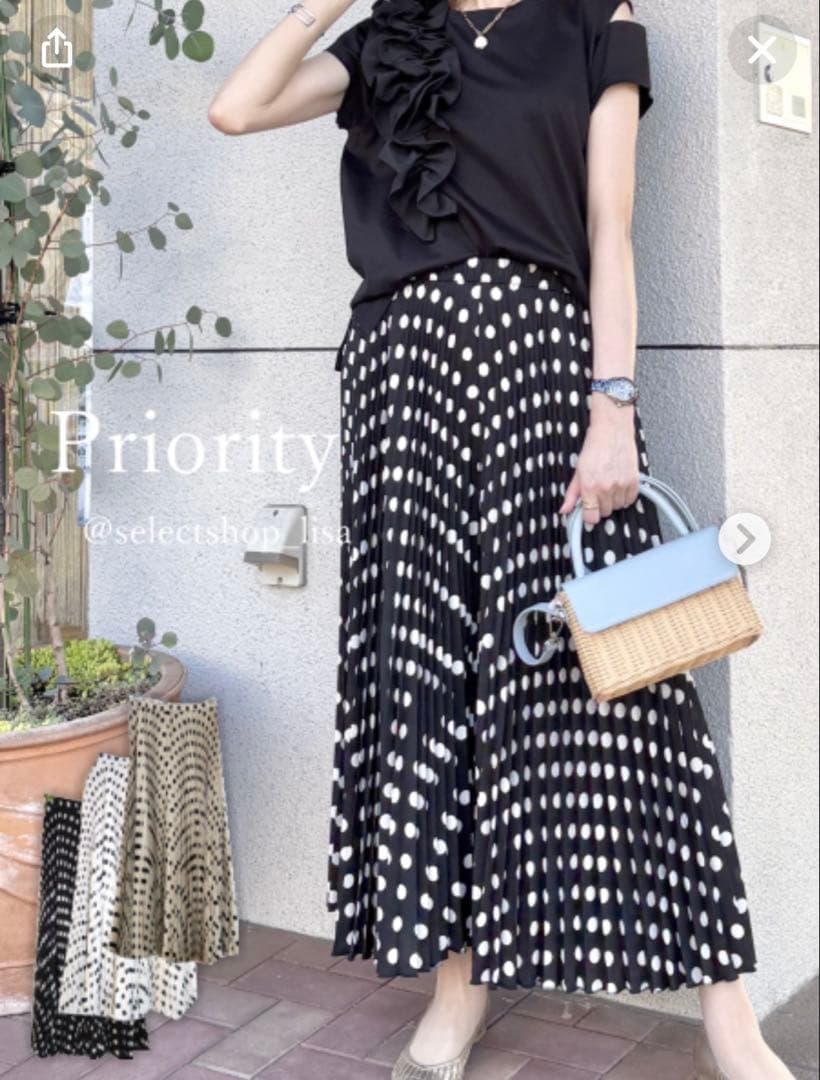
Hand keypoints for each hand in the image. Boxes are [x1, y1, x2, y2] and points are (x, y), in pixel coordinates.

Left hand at [558, 405, 639, 524]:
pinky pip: (630, 500)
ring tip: (608, 485)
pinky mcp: (634, 481)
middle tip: (597, 491)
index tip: (588, 511)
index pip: (591, 517)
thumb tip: (565, 510)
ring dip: (612, 501)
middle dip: (599, 505)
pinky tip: (618, 485)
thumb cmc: (595, 446)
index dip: (588, 516)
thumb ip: (572, 493)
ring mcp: (621, 485)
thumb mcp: (578, 470)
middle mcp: (606, 487)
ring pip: (617, 507)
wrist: (613, 430)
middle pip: (604, 513)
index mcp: (590, 486)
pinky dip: (625, 496)